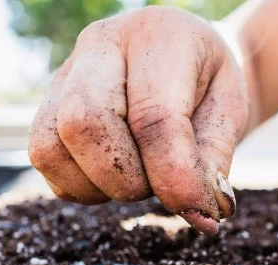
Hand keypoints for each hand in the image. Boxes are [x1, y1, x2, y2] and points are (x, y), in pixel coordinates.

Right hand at [28, 6, 248, 234]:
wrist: (188, 61)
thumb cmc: (210, 84)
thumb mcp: (230, 110)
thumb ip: (213, 158)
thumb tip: (201, 214)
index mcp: (159, 36)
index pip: (154, 116)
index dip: (175, 175)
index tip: (202, 212)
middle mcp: (102, 46)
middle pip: (84, 123)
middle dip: (128, 179)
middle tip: (164, 184)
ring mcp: (68, 74)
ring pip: (51, 147)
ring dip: (102, 185)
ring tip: (141, 176)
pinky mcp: (51, 104)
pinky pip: (47, 162)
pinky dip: (83, 186)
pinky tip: (117, 173)